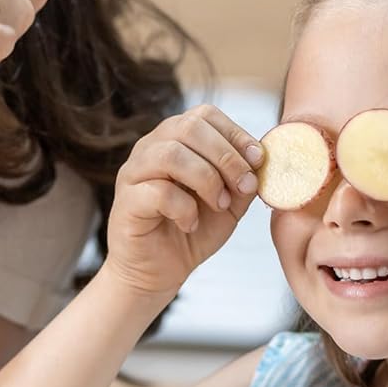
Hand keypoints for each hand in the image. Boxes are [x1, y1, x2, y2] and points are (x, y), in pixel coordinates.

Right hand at [103, 106, 265, 300]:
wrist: (159, 271)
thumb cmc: (192, 231)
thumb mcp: (229, 202)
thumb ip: (243, 178)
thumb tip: (261, 159)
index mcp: (175, 139)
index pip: (204, 115)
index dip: (235, 133)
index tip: (258, 160)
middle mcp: (150, 148)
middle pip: (188, 127)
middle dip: (226, 157)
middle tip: (243, 187)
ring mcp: (134, 172)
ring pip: (171, 154)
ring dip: (207, 180)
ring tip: (219, 205)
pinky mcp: (126, 201)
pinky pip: (158, 192)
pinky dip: (184, 209)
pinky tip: (190, 224)